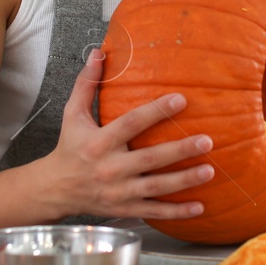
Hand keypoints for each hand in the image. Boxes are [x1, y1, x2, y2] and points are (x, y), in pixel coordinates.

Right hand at [42, 50, 214, 219]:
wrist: (55, 188)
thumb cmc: (69, 147)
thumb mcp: (72, 114)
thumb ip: (87, 83)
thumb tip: (99, 52)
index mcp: (99, 142)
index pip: (131, 124)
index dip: (156, 112)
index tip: (180, 99)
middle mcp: (110, 168)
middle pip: (150, 159)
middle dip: (180, 150)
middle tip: (207, 140)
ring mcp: (118, 192)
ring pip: (156, 187)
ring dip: (184, 180)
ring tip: (210, 170)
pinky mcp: (124, 208)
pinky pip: (154, 211)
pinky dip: (177, 212)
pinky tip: (199, 207)